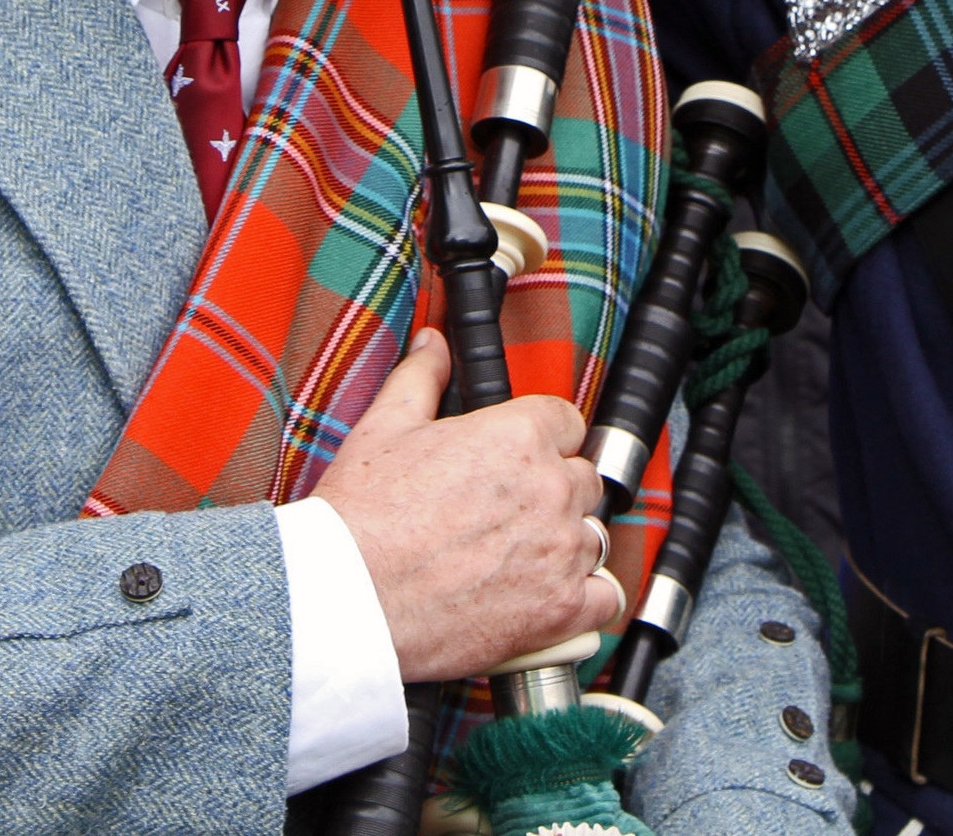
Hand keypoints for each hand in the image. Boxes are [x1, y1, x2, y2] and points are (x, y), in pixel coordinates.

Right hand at [318, 329, 623, 681]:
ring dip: (567, 544)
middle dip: (555, 492)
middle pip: (584, 480)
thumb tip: (433, 344)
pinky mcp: (559, 609)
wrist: (346, 600)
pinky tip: (556, 596)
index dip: (545, 440)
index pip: (568, 423)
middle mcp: (550, 488)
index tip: (523, 461)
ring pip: (592, 537)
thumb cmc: (362, 517)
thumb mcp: (385, 426)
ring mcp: (559, 550)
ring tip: (520, 558)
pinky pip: (605, 600)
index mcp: (519, 435)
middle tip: (512, 514)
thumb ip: (422, 376)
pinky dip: (589, 600)